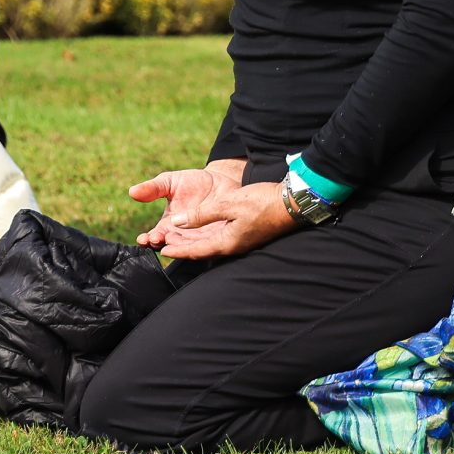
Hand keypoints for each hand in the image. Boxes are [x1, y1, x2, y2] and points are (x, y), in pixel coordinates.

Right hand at [129, 166, 224, 247]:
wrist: (222, 180)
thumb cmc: (193, 181)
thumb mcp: (169, 181)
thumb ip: (152, 188)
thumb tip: (132, 192)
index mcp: (168, 224)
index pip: (154, 236)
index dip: (148, 239)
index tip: (144, 238)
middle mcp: (182, 235)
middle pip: (169, 246)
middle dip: (162, 245)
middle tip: (157, 240)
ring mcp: (199, 238)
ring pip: (187, 248)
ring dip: (179, 248)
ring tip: (172, 243)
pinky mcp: (216, 238)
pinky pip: (208, 245)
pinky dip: (201, 247)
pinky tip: (196, 244)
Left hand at [146, 180, 298, 261]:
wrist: (291, 202)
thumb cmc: (260, 202)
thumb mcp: (227, 205)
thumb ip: (201, 214)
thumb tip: (178, 221)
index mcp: (227, 242)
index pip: (196, 251)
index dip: (178, 251)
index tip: (162, 251)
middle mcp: (233, 246)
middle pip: (202, 250)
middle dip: (183, 249)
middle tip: (164, 245)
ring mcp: (241, 241)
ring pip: (211, 244)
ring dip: (194, 242)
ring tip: (178, 238)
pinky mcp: (246, 233)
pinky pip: (221, 238)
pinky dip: (207, 236)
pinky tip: (202, 231)